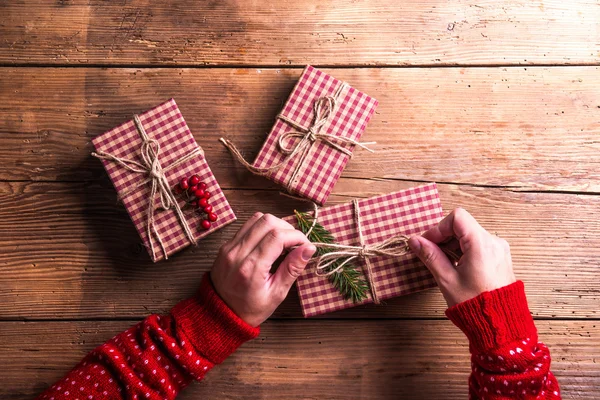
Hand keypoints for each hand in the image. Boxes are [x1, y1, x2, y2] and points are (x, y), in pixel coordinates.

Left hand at [211, 212, 315, 326]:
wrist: (219, 314)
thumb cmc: (249, 309)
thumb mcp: (276, 294)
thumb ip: (292, 269)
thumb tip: (309, 249)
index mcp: (251, 268)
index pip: (277, 236)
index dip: (296, 236)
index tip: (306, 245)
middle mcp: (238, 253)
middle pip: (267, 221)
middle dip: (287, 228)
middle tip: (296, 243)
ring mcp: (229, 247)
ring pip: (256, 218)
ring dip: (275, 225)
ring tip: (283, 241)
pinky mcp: (226, 245)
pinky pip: (247, 226)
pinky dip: (262, 228)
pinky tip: (269, 242)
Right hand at [408, 207, 515, 306]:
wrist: (500, 325)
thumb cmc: (474, 304)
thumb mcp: (446, 279)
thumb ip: (430, 255)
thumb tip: (415, 241)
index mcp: (481, 244)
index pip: (457, 217)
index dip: (439, 227)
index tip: (428, 242)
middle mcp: (494, 242)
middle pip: (463, 225)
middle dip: (444, 236)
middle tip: (431, 253)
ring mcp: (499, 249)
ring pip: (470, 234)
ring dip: (453, 244)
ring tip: (444, 263)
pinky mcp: (501, 257)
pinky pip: (479, 244)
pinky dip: (464, 250)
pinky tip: (457, 266)